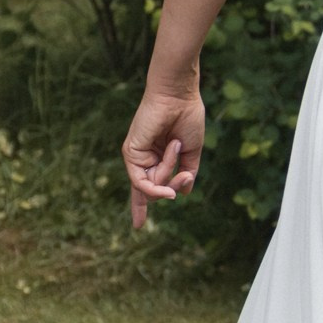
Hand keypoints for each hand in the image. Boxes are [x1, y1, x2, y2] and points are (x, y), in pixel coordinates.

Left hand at [123, 78, 204, 228]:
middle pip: (153, 191)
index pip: (146, 187)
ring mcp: (135, 157)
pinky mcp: (130, 152)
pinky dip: (158, 177)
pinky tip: (171, 159)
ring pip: (150, 188)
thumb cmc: (188, 118)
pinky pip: (142, 181)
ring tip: (176, 146)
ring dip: (168, 174)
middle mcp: (143, 159)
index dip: (141, 206)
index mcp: (156, 158)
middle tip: (185, 173)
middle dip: (172, 186)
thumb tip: (184, 191)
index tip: (137, 226)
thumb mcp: (191, 152)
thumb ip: (186, 173)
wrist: (179, 96)